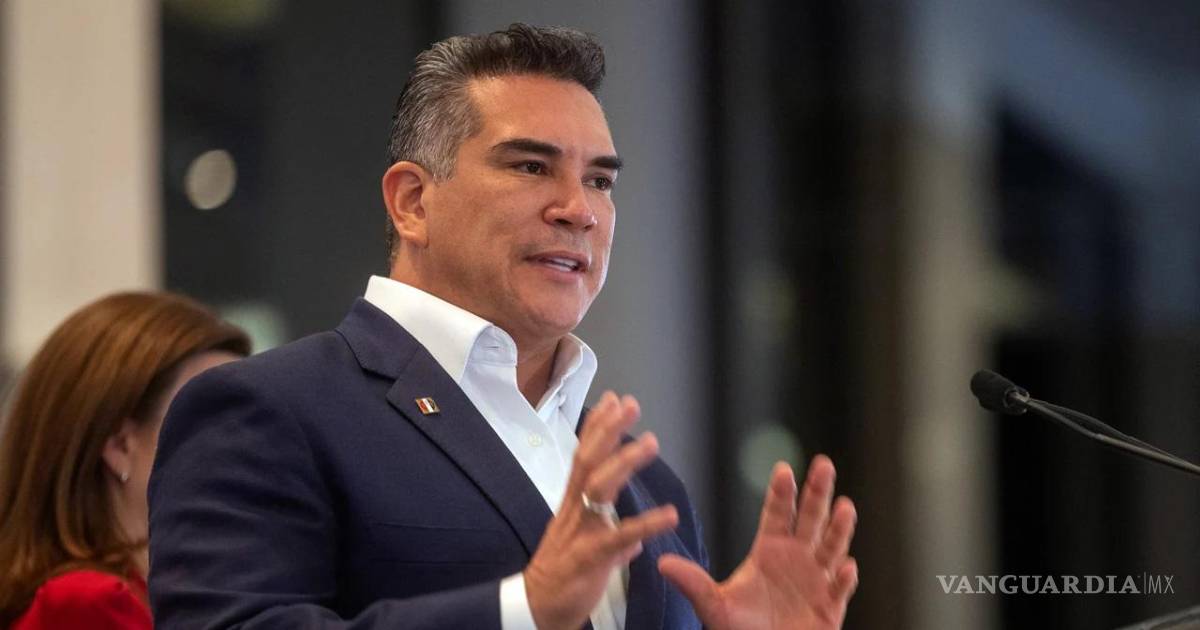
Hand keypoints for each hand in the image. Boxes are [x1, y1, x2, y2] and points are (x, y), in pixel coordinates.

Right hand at [524, 392, 679, 629]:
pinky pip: (619, 537)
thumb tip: (633, 538)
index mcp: (572, 503)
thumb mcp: (584, 547)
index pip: (584, 455)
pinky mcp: (589, 557)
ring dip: (625, 462)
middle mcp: (574, 509)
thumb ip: (609, 536)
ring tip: (651, 442)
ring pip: (599, 487)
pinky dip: (644, 524)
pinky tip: (668, 514)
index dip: (597, 426)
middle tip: (629, 403)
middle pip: (589, 461)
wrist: (535, 609)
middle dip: (608, 430)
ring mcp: (580, 530)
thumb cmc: (560, 574)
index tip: (612, 399)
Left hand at [659, 455, 857, 629]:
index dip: (781, 493)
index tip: (783, 469)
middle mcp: (797, 558)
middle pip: (811, 519)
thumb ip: (693, 583)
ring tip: (845, 507)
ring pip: (832, 548)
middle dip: (817, 492)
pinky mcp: (830, 607)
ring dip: (839, 528)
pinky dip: (845, 579)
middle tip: (823, 465)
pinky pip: (840, 589)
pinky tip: (848, 566)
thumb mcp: (714, 606)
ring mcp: (816, 580)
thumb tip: (662, 563)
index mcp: (770, 551)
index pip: (777, 514)